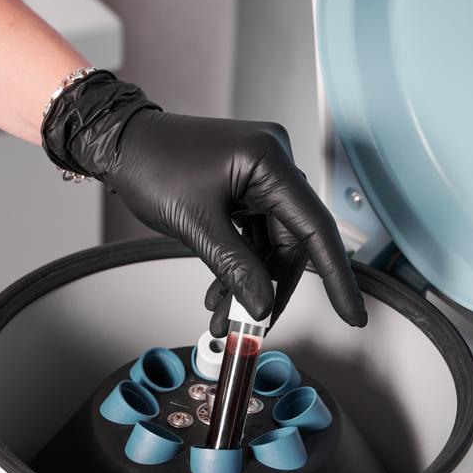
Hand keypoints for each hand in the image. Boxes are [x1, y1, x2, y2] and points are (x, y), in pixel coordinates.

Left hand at [41, 72, 366, 334]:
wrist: (119, 143)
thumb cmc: (151, 165)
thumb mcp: (195, 224)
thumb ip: (235, 266)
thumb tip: (263, 305)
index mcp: (268, 159)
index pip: (316, 227)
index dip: (337, 276)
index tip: (353, 313)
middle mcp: (272, 161)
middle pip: (291, 240)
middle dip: (271, 288)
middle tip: (255, 328)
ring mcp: (258, 173)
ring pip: (270, 242)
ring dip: (249, 282)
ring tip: (225, 320)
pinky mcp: (243, 184)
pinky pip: (252, 233)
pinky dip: (239, 264)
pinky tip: (220, 295)